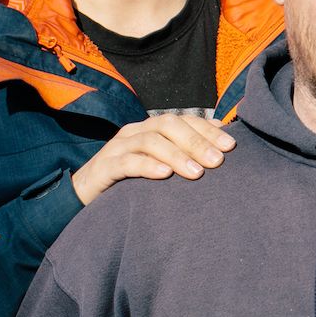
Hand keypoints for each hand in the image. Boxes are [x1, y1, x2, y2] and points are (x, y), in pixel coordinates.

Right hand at [72, 114, 234, 203]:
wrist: (84, 195)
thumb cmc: (130, 181)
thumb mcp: (159, 165)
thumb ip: (183, 155)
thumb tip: (221, 148)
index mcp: (151, 128)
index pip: (183, 120)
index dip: (208, 130)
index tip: (231, 145)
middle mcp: (135, 132)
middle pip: (168, 125)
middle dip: (196, 141)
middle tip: (218, 161)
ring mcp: (117, 148)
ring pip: (149, 140)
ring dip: (176, 155)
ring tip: (197, 172)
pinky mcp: (103, 168)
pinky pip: (126, 163)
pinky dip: (147, 166)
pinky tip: (165, 176)